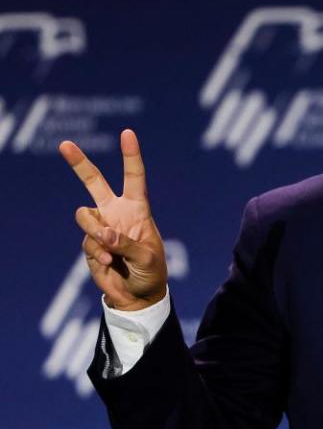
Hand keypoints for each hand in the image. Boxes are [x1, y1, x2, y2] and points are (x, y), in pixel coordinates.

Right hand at [59, 129, 167, 310]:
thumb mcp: (148, 258)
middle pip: (94, 183)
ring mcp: (100, 227)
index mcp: (137, 209)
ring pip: (85, 216)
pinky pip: (87, 241)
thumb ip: (127, 244)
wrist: (138, 295)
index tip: (127, 133)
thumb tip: (105, 232)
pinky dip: (97, 252)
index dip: (131, 155)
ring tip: (110, 249)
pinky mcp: (90, 244)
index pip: (134, 177)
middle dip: (79, 163)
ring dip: (95, 231)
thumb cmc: (151, 272)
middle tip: (64, 145)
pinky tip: (108, 263)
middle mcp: (116, 213)